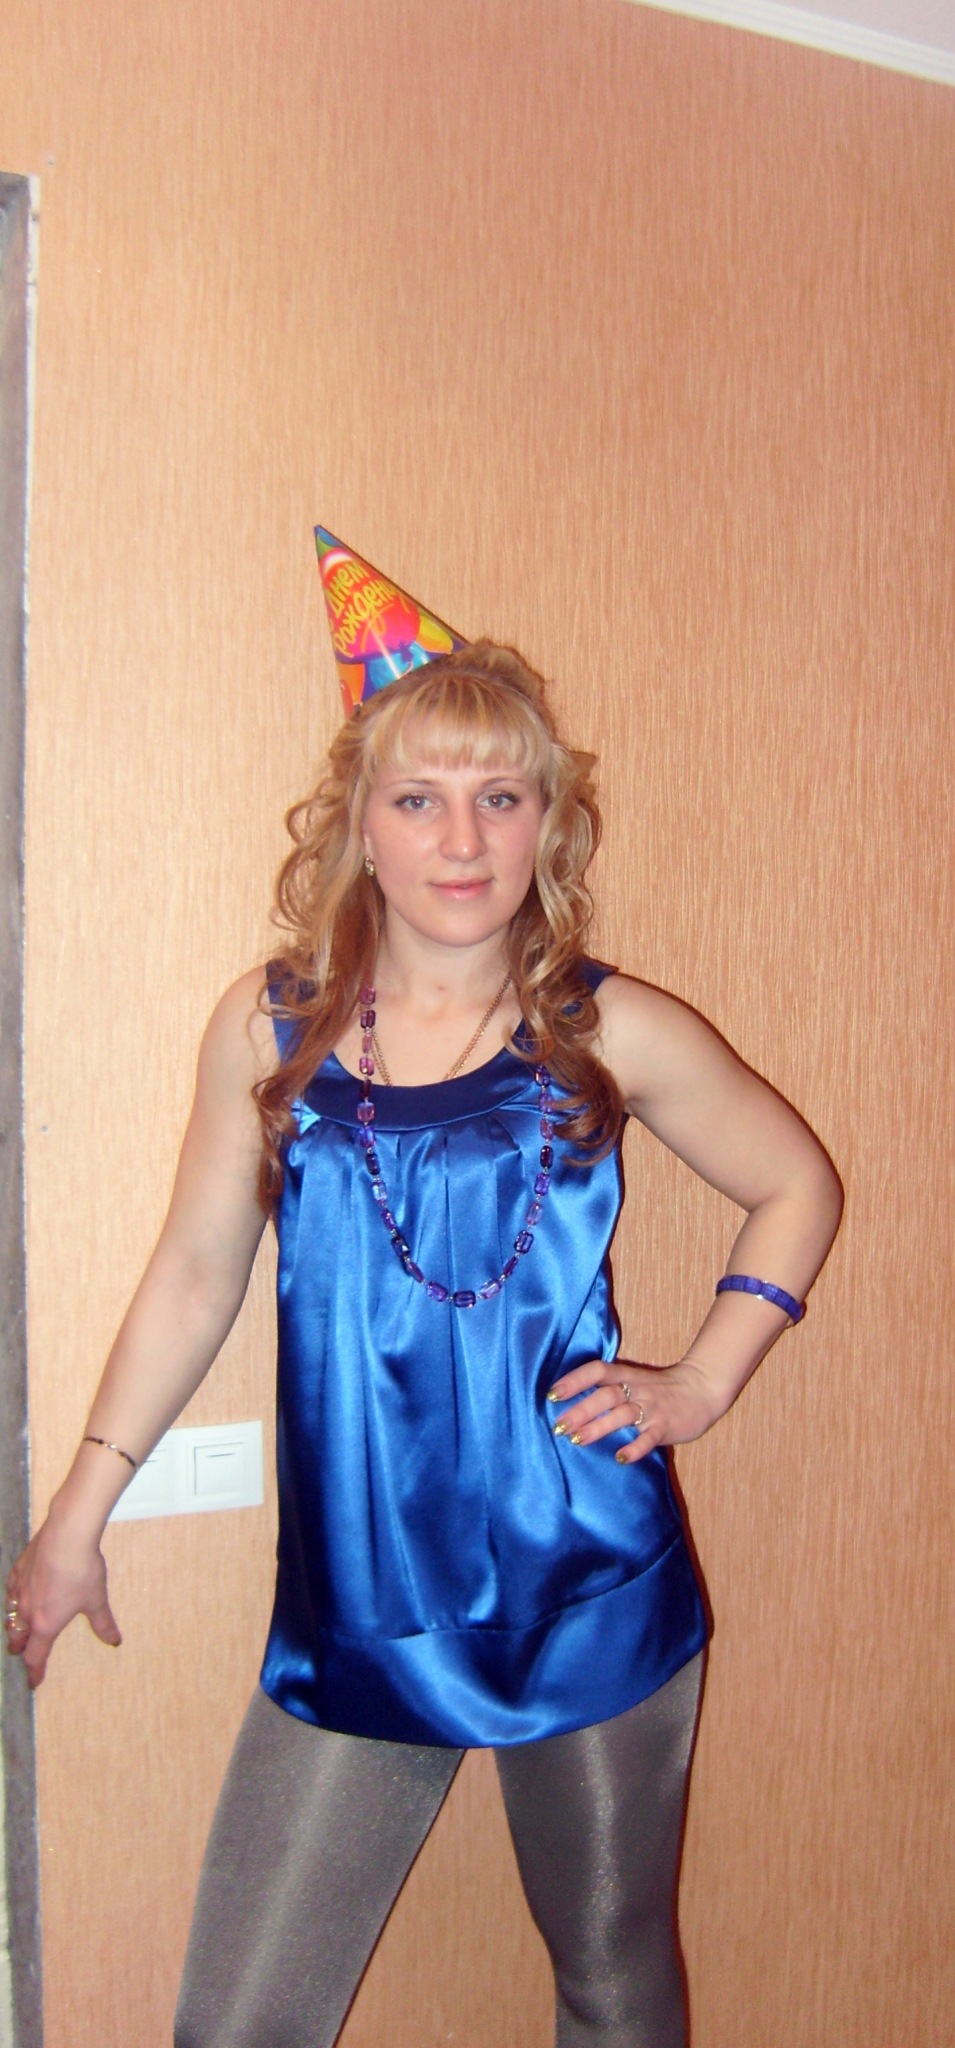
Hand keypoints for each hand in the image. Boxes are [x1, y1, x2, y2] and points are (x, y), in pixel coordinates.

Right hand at [5, 1517, 120, 1688]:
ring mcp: (19, 1590)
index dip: (34, 1671)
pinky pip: (10, 1591)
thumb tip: (114, 1641)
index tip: (33, 1682)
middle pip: (17, 1638)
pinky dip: (12, 1599)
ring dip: (13, 1627)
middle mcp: (28, 1612)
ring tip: (16, 1631)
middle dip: (19, 1648)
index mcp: (46, 1625)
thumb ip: (103, 1624)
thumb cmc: (82, 1571)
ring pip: (10, 1616)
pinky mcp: (17, 1570)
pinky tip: (16, 1595)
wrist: (66, 1536)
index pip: (36, 1656)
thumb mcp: (96, 1600)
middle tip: (20, 1653)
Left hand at [546, 1356, 724, 1465]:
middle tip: (559, 1427)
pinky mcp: (666, 1426)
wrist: (703, 1389)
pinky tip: (620, 1457)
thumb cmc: (662, 1389)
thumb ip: (610, 1387)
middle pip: (606, 1395)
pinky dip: (635, 1447)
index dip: (574, 1379)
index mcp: (627, 1375)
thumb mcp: (636, 1380)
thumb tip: (572, 1403)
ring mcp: (652, 1407)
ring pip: (623, 1414)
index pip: (597, 1370)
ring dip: (599, 1426)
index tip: (552, 1394)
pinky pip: (649, 1437)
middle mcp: (637, 1389)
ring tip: (578, 1440)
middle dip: (580, 1410)